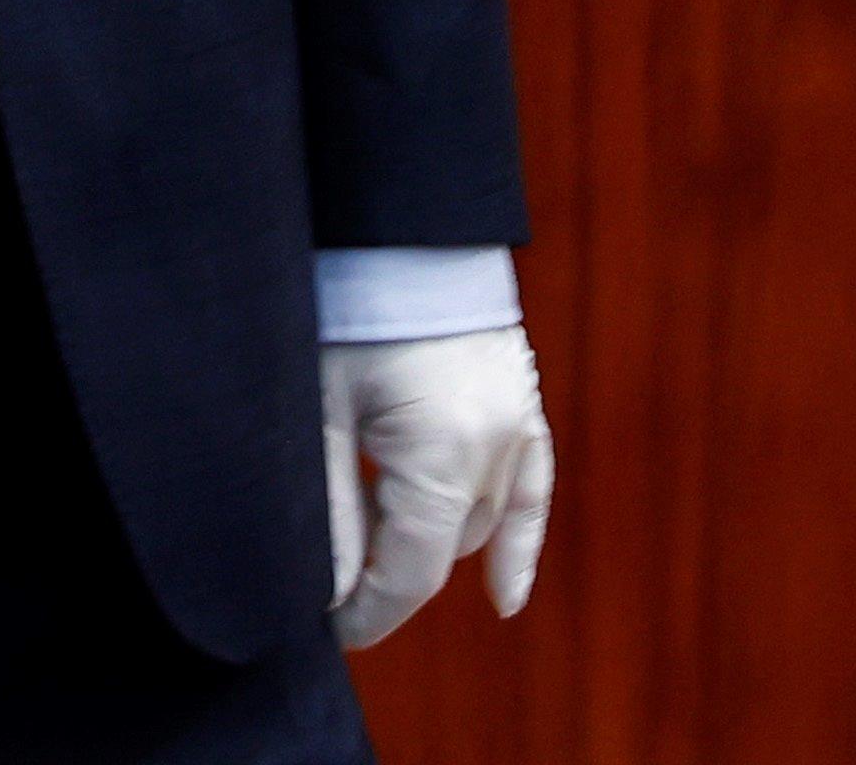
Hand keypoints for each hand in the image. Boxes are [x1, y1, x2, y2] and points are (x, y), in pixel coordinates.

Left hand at [323, 326, 553, 648]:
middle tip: (329, 577)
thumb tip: (329, 593)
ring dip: (428, 541)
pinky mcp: (522, 405)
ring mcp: (518, 424)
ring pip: (476, 523)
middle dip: (388, 574)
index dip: (366, 614)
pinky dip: (517, 544)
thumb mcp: (322, 411)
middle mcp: (494, 448)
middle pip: (440, 551)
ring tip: (367, 531)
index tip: (326, 632)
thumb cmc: (349, 307)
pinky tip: (504, 598)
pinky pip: (533, 492)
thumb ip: (329, 509)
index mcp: (442, 453)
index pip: (409, 573)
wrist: (400, 222)